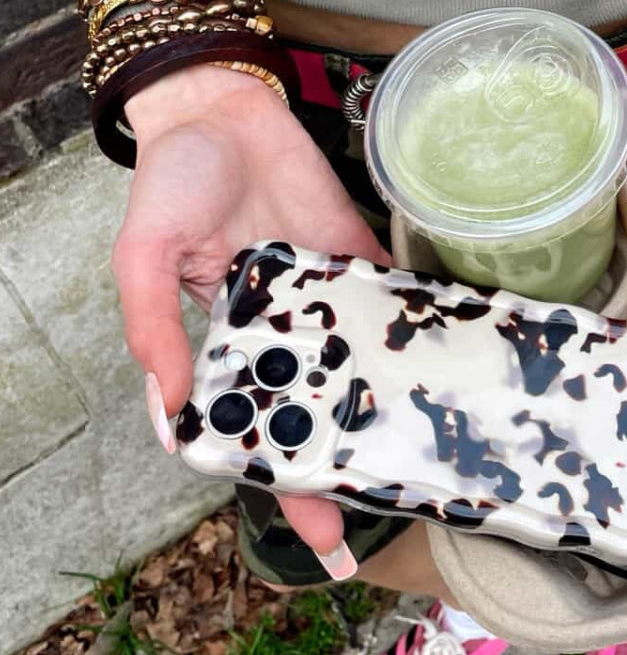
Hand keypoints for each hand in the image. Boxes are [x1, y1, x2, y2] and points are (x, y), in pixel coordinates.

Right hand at [116, 64, 389, 577]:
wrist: (222, 110)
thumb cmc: (173, 184)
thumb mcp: (143, 260)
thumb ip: (154, 333)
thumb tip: (171, 419)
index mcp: (233, 349)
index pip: (267, 434)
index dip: (292, 488)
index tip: (327, 545)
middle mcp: (289, 336)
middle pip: (329, 412)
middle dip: (358, 462)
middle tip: (401, 511)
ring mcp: (329, 300)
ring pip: (369, 367)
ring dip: (399, 407)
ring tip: (438, 456)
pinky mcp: (359, 259)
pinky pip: (393, 303)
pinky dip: (421, 332)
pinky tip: (453, 367)